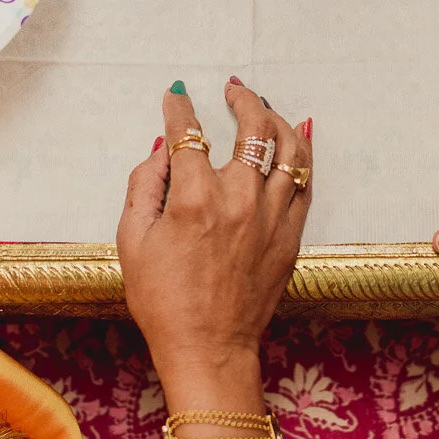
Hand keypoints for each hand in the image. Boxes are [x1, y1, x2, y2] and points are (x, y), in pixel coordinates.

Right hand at [117, 79, 312, 384]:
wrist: (208, 348)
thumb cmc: (164, 300)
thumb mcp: (132, 240)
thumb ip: (144, 185)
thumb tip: (164, 150)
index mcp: (195, 199)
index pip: (189, 133)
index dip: (178, 109)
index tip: (174, 97)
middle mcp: (239, 200)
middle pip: (253, 128)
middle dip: (242, 99)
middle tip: (233, 90)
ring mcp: (272, 217)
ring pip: (289, 148)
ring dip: (276, 120)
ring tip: (264, 109)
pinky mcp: (291, 235)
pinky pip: (306, 181)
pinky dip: (302, 154)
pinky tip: (294, 138)